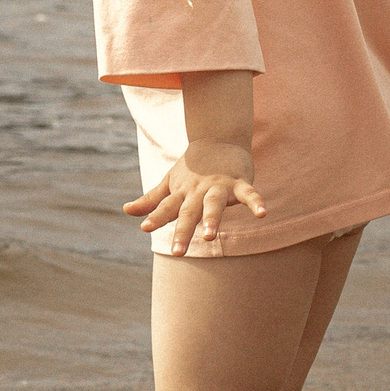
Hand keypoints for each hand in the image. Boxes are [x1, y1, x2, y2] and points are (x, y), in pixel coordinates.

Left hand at [125, 142, 267, 255]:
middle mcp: (198, 190)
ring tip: (209, 236)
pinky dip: (256, 202)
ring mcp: (219, 186)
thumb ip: (151, 200)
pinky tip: (263, 214)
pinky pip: (249, 193)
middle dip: (183, 231)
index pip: (166, 207)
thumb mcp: (170, 183)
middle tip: (177, 252)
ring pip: (214, 204)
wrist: (218, 138)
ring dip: (212, 219)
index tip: (145, 227)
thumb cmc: (192, 168)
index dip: (156, 216)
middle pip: (189, 212)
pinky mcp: (239, 182)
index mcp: (181, 192)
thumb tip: (126, 211)